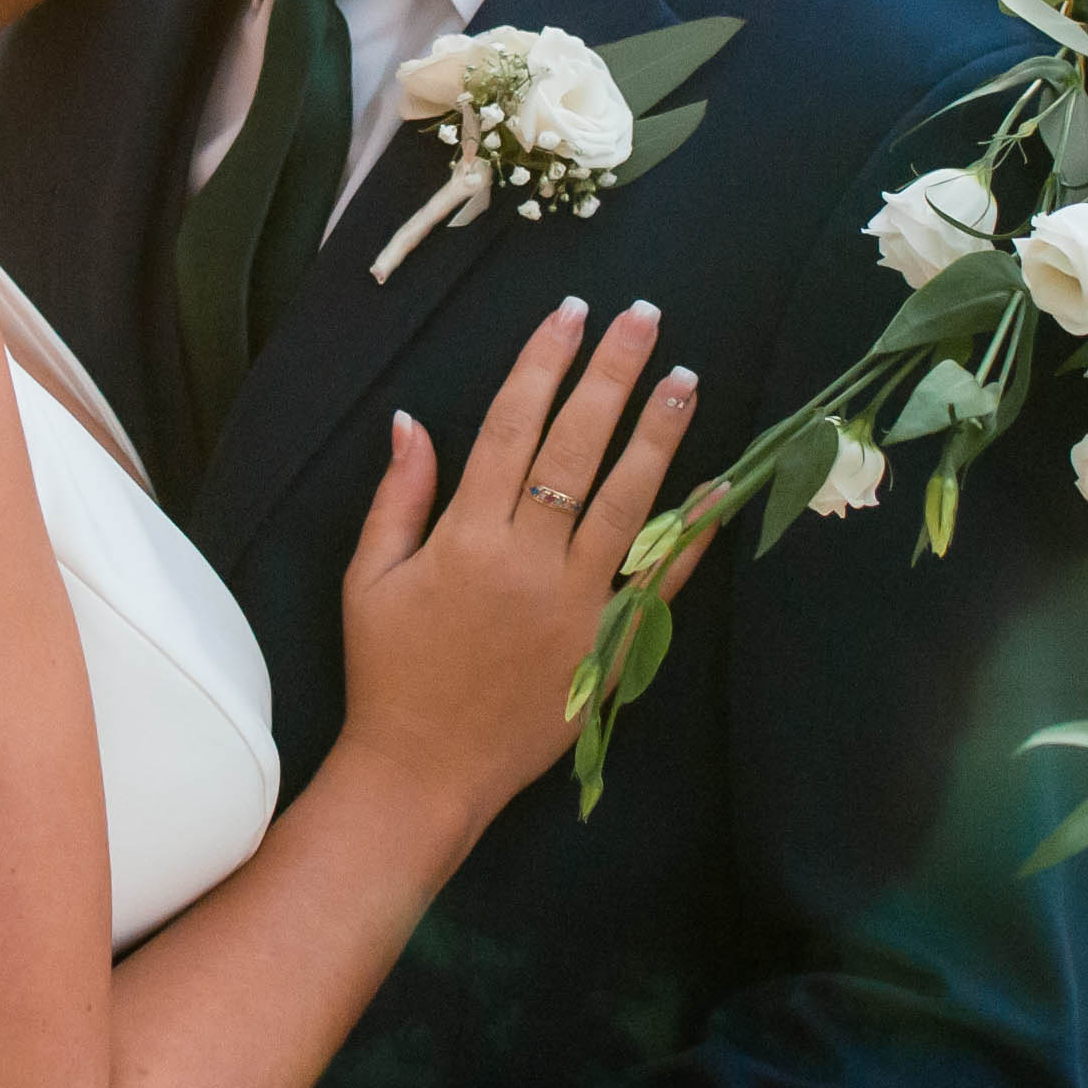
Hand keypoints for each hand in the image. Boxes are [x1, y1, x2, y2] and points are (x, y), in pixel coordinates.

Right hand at [332, 294, 696, 818]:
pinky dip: (690, 535)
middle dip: (610, 375)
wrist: (423, 773)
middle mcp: (526, 562)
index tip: (569, 314)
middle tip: (643, 318)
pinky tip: (717, 487)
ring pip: (627, 503)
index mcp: (464, 537)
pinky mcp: (606, 647)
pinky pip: (657, 582)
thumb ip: (398, 496)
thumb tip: (408, 419)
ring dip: (659, 436)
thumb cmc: (389, 673)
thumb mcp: (370, 579)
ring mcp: (574, 605)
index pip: (510, 427)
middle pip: (576, 448)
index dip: (541, 365)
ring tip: (685, 378)